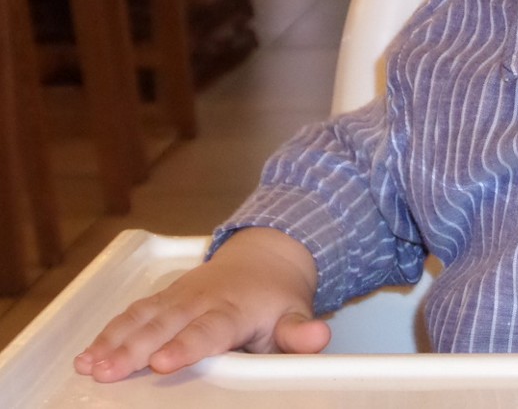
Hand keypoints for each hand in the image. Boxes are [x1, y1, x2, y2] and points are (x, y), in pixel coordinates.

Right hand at [74, 228, 329, 381]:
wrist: (266, 256)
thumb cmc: (276, 296)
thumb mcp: (295, 313)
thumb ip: (300, 332)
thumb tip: (318, 338)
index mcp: (234, 308)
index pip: (208, 330)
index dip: (186, 345)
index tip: (164, 361)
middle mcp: (201, 299)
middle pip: (165, 325)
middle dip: (134, 348)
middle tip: (106, 372)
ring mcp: (179, 295)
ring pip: (143, 317)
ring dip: (114, 340)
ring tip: (88, 365)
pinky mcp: (165, 297)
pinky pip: (134, 312)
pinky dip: (110, 331)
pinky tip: (88, 353)